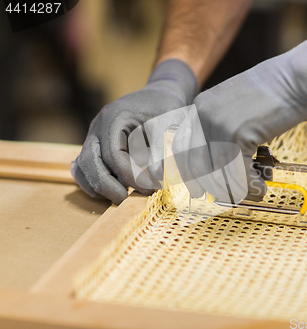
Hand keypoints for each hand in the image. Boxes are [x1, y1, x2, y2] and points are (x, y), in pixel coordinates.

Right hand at [72, 59, 197, 204]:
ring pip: (82, 166)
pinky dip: (93, 181)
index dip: (129, 176)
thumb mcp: (169, 122)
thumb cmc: (166, 107)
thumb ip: (162, 146)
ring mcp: (93, 136)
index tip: (149, 189)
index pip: (113, 155)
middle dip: (106, 186)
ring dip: (97, 186)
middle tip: (126, 201)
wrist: (159, 95)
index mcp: (113, 118)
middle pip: (89, 162)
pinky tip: (111, 191)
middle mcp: (98, 127)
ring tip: (120, 197)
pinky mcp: (96, 145)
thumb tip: (156, 174)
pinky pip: (84, 167)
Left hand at [172, 33, 306, 202]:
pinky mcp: (239, 135)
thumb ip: (221, 127)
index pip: (181, 148)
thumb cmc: (274, 92)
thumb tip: (220, 162)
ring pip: (218, 175)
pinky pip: (239, 174)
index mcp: (200, 107)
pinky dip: (251, 186)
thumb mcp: (236, 104)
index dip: (189, 173)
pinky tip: (262, 187)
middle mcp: (203, 115)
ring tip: (255, 190)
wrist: (297, 78)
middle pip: (197, 167)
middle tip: (232, 196)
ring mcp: (219, 125)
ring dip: (237, 190)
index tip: (198, 190)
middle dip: (214, 187)